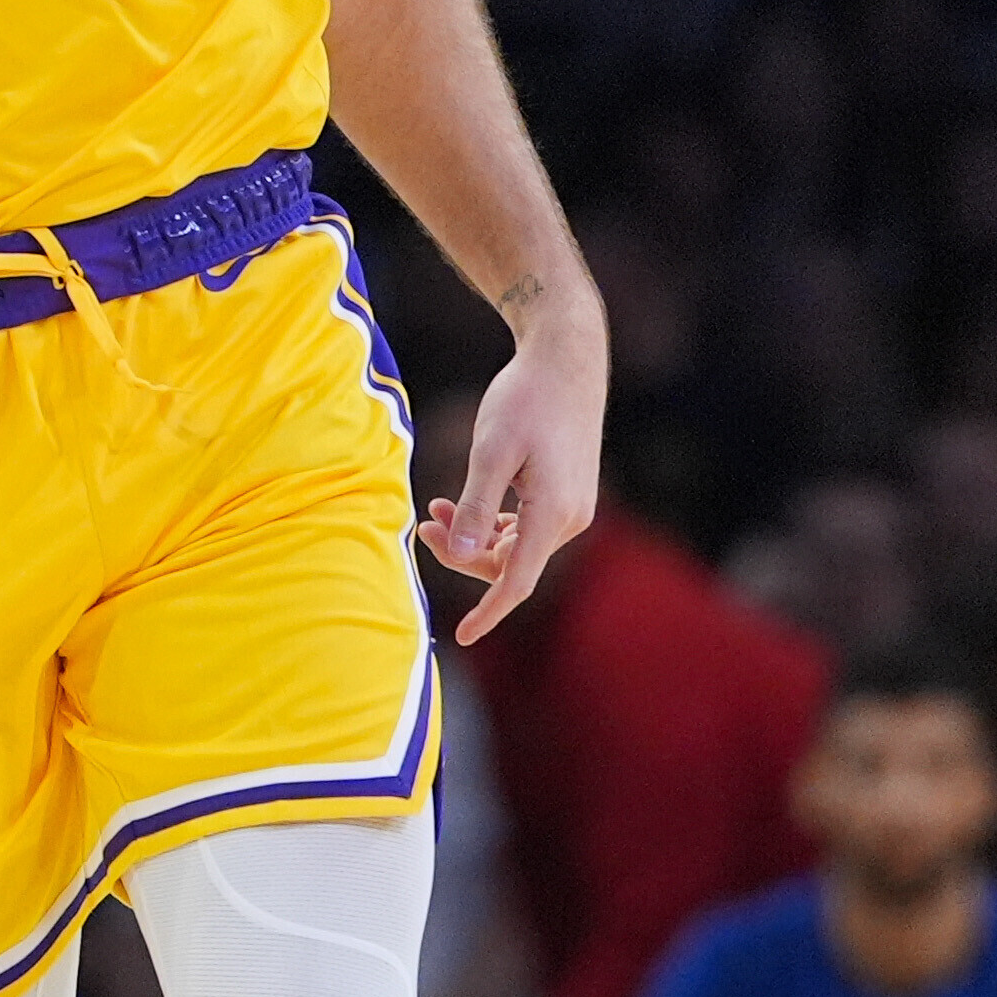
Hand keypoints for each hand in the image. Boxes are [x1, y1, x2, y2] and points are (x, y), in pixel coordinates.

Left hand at [416, 281, 605, 644]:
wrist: (567, 359)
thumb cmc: (526, 399)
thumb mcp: (491, 452)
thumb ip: (475, 507)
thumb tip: (458, 556)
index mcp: (553, 514)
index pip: (516, 582)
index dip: (487, 613)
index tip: (462, 637)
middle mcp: (570, 518)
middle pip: (510, 563)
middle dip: (463, 554)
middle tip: (423, 527)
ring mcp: (573, 507)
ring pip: (516, 544)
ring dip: (474, 536)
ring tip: (436, 508)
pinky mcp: (567, 494)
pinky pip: (526, 526)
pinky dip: (493, 522)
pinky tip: (462, 504)